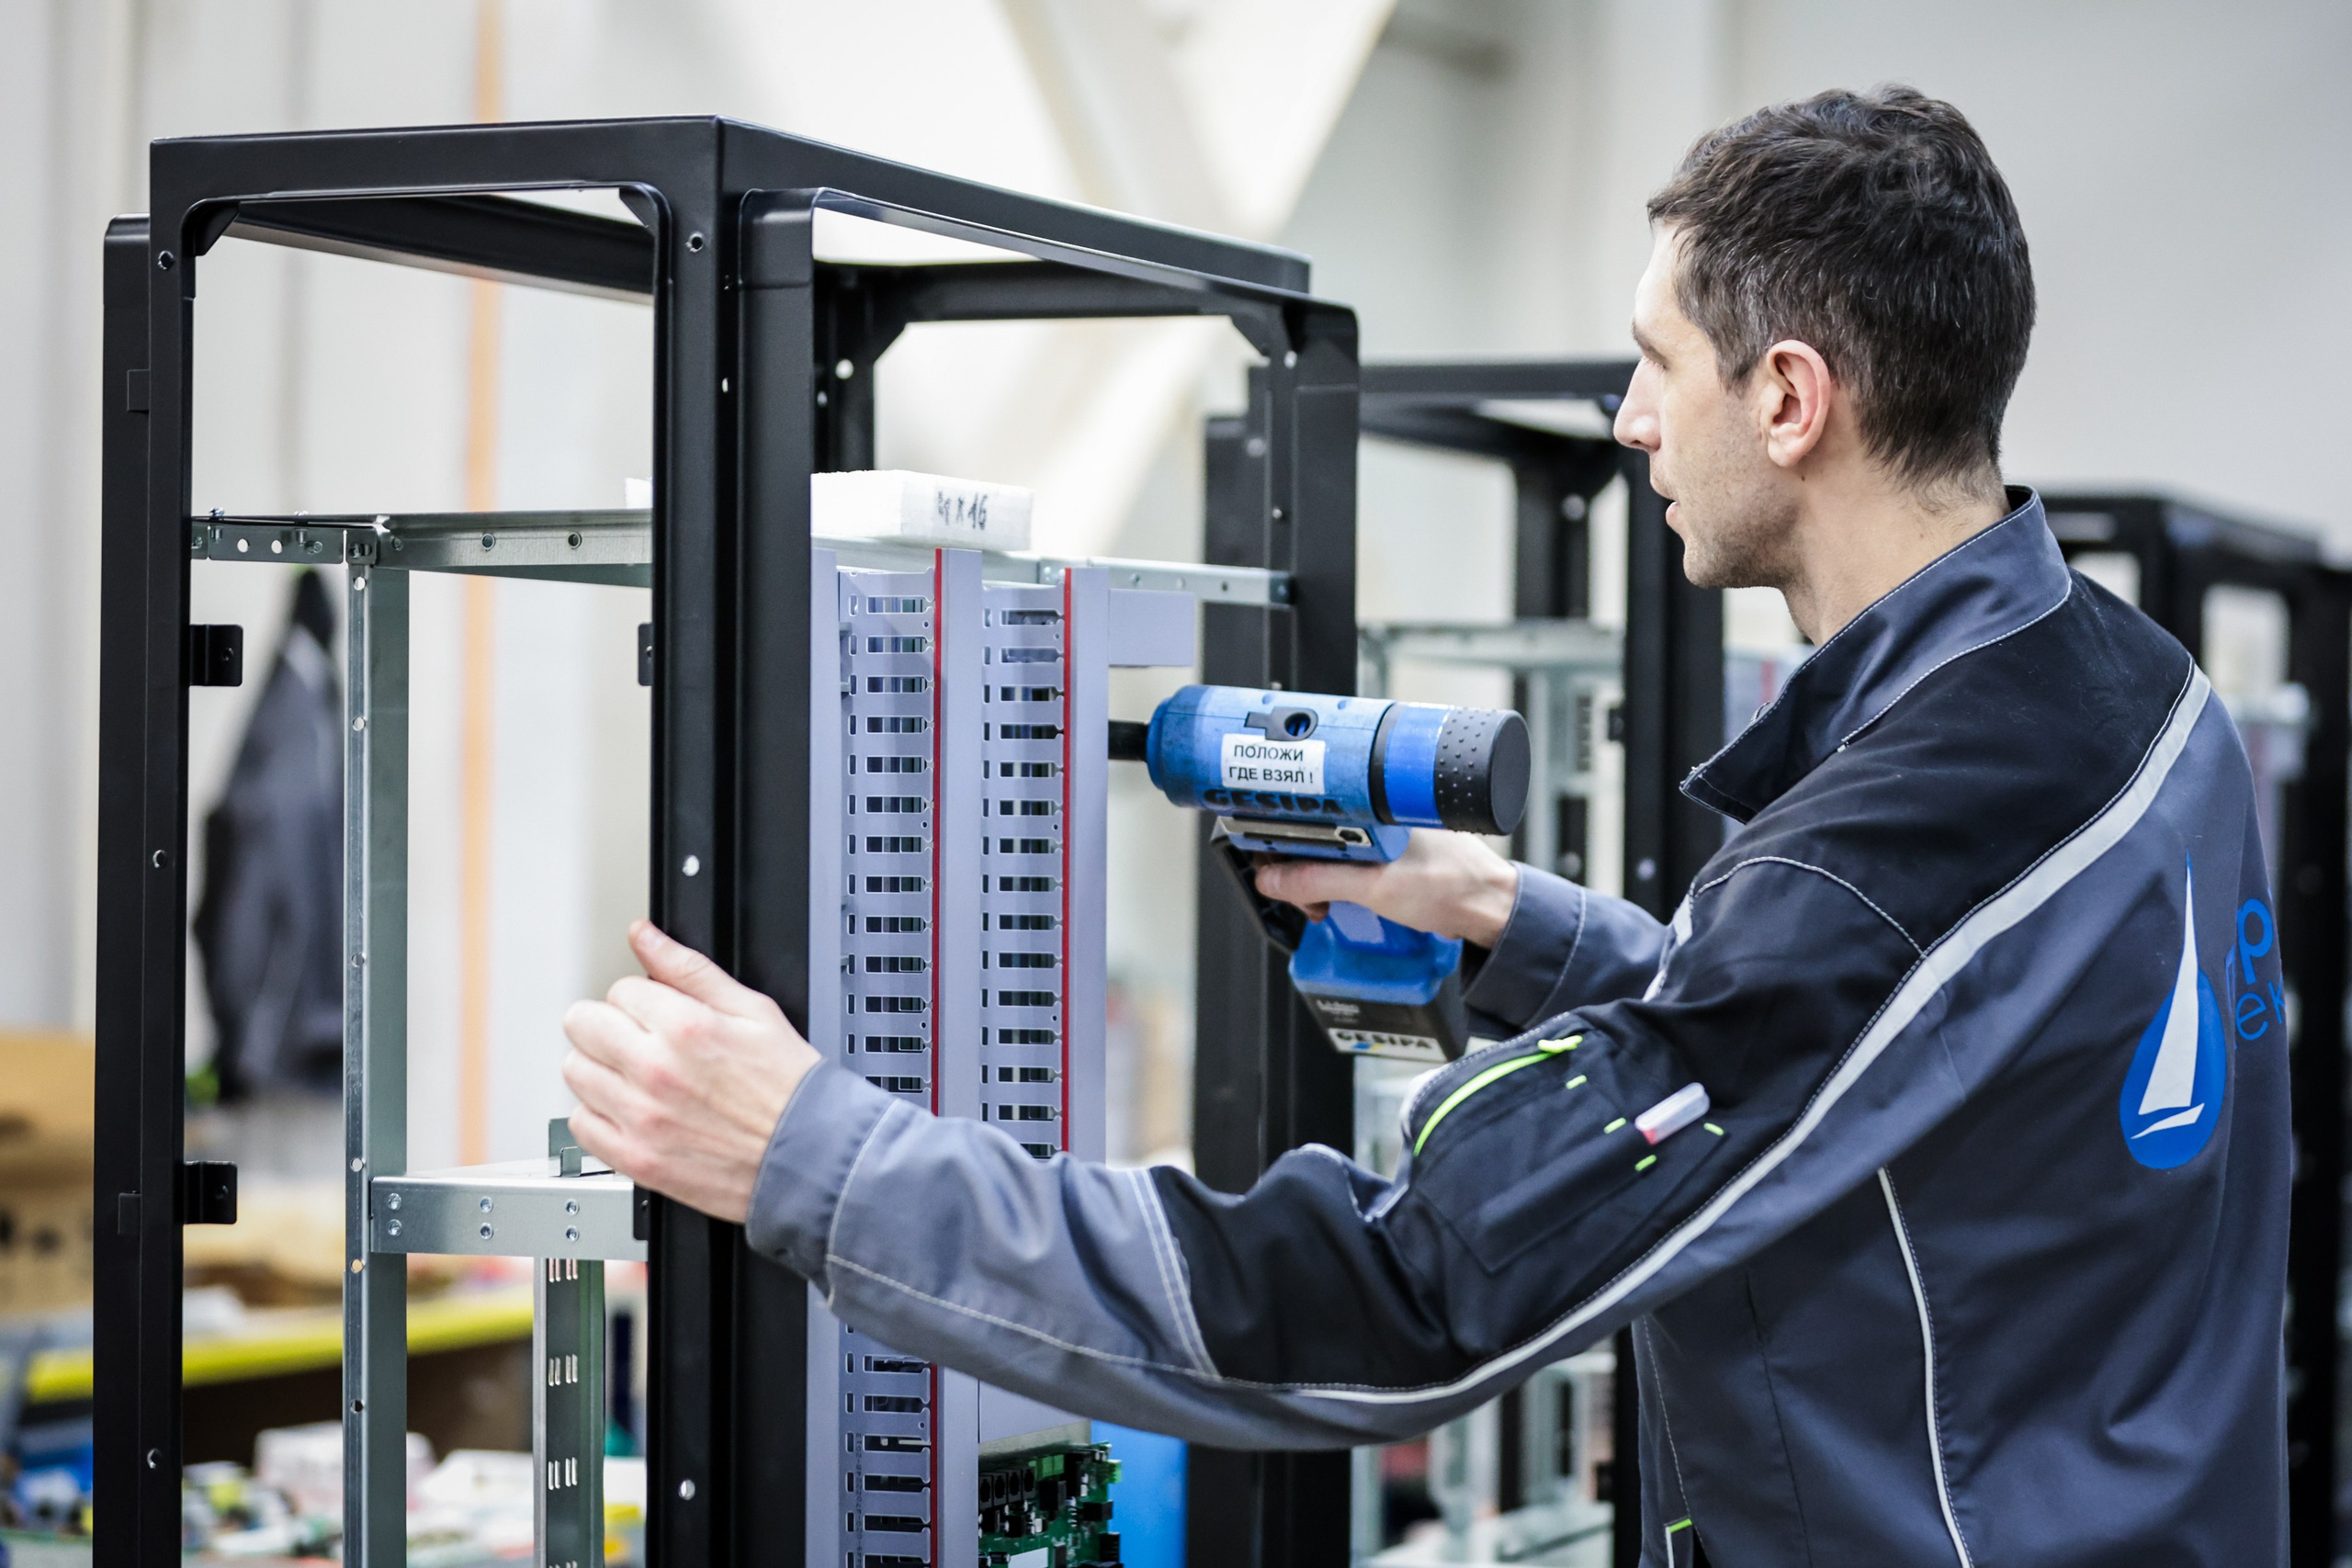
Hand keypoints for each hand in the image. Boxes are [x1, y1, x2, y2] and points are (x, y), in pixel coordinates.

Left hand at [561, 920, 819, 1223]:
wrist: (807, 1156)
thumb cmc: (787, 1086)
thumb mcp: (752, 1010)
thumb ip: (689, 969)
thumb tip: (645, 937)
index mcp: (684, 1027)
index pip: (620, 989)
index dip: (642, 998)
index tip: (659, 1014)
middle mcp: (655, 1071)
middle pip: (582, 1024)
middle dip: (610, 1024)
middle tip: (639, 1040)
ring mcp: (641, 1118)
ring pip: (575, 1071)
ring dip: (600, 1068)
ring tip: (637, 1076)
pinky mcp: (636, 1159)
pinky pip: (581, 1125)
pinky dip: (598, 1115)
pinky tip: (631, 1110)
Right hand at [1253, 829, 1519, 947]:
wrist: (1492, 909)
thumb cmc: (1453, 887)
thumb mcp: (1375, 888)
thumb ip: (1319, 881)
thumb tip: (1274, 880)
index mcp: (1370, 805)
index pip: (1304, 812)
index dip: (1278, 839)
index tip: (1270, 865)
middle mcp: (1374, 812)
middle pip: (1310, 833)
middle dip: (1296, 868)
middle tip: (1301, 898)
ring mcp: (1381, 832)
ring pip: (1327, 850)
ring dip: (1314, 880)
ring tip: (1321, 906)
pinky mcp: (1389, 853)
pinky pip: (1346, 862)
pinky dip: (1335, 882)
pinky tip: (1338, 901)